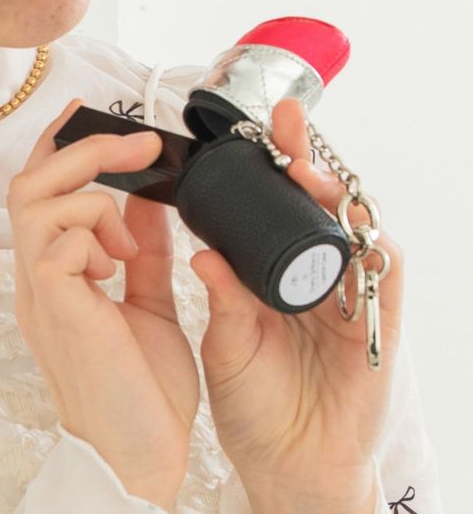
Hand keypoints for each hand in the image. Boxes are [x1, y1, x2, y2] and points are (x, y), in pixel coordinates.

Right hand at [7, 98, 199, 509]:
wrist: (140, 455)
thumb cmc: (141, 386)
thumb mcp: (147, 301)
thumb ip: (142, 251)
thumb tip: (145, 198)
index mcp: (56, 275)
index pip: (42, 192)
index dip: (60, 145)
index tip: (89, 112)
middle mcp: (37, 277)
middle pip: (28, 183)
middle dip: (82, 149)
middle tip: (138, 143)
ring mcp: (40, 293)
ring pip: (35, 202)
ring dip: (91, 196)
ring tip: (124, 238)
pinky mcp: (57, 308)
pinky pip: (57, 242)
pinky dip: (93, 235)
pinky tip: (115, 267)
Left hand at [189, 98, 403, 513]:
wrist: (290, 464)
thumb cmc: (255, 404)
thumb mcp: (227, 346)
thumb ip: (223, 300)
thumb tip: (203, 254)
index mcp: (272, 275)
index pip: (273, 210)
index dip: (268, 170)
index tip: (252, 134)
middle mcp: (312, 277)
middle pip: (318, 206)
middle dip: (305, 160)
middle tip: (285, 126)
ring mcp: (349, 297)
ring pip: (355, 228)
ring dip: (336, 195)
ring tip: (306, 172)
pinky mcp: (379, 324)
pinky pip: (387, 274)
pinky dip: (373, 246)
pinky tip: (353, 224)